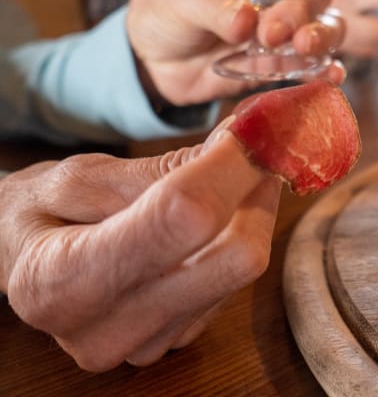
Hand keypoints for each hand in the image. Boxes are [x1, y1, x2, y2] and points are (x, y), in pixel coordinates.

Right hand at [0, 121, 277, 370]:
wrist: (24, 264)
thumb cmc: (44, 213)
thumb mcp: (82, 176)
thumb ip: (163, 168)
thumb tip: (242, 143)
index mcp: (65, 281)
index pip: (185, 219)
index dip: (234, 166)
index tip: (257, 126)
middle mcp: (109, 330)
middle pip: (237, 258)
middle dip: (258, 190)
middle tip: (259, 144)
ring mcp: (148, 344)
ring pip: (244, 271)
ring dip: (251, 212)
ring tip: (229, 174)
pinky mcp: (177, 340)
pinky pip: (234, 284)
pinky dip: (236, 238)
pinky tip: (216, 214)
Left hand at [127, 0, 362, 106]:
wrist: (153, 61)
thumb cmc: (166, 14)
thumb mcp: (180, 4)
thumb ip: (212, 10)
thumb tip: (245, 19)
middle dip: (304, 11)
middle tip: (273, 31)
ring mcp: (282, 34)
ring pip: (324, 30)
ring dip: (322, 37)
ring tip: (304, 48)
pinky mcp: (278, 67)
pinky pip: (310, 68)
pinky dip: (324, 72)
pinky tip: (333, 76)